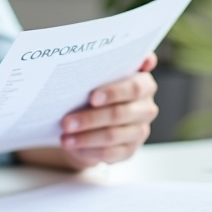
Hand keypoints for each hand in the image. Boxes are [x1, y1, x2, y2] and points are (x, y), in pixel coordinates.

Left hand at [55, 53, 159, 168]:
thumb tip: (118, 56)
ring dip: (86, 138)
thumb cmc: (98, 90)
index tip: (92, 97)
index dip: (113, 92)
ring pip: (112, 136)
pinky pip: (110, 154)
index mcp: (144, 85)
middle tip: (66, 122)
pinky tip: (74, 147)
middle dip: (90, 118)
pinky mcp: (130, 150)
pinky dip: (89, 151)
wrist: (96, 116)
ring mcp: (140, 131)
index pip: (134, 88)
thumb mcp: (102, 76)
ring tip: (65, 138)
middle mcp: (146, 108)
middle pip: (119, 114)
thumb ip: (107, 66)